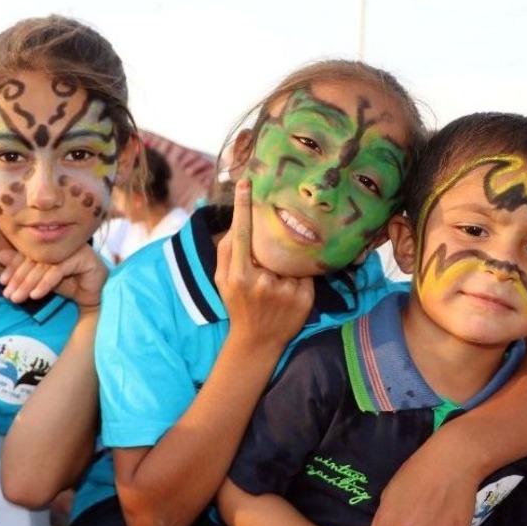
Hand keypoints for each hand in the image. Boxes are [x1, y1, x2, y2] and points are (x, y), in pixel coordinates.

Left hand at [0, 243, 108, 310]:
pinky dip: (45, 284)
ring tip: (18, 298)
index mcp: (52, 243)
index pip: (28, 253)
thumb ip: (24, 269)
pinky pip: (59, 270)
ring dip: (29, 284)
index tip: (2, 283)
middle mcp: (62, 242)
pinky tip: (36, 296)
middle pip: (35, 259)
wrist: (97, 296)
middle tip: (8, 295)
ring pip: (45, 265)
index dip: (13, 267)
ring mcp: (73, 247)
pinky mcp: (83, 257)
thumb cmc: (71, 285)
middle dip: (19, 279)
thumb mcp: (43, 279)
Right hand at [215, 179, 312, 350]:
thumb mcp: (221, 281)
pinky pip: (305, 272)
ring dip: (284, 265)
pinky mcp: (304, 298)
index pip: (241, 235)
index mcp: (237, 276)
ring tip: (275, 288)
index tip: (247, 183)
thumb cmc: (238, 305)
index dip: (243, 208)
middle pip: (269, 245)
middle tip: (265, 265)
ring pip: (289, 258)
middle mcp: (261, 282)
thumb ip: (225, 251)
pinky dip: (298, 276)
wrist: (257, 342)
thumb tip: (237, 223)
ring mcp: (284, 290)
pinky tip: (288, 292)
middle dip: (269, 246)